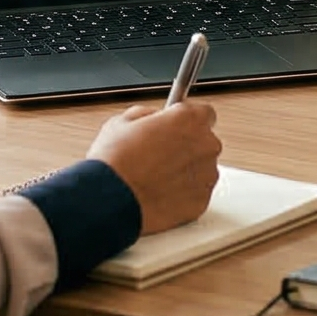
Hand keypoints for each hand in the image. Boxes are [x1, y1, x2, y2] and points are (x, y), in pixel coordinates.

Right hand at [87, 99, 220, 234]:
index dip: (187, 121)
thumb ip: (147, 114)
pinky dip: (184, 194)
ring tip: (157, 177)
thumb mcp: (123, 121)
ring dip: (186, 171)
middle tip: (160, 155)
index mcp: (189, 119)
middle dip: (186, 146)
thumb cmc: (116, 163)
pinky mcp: (201, 203)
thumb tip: (152, 118)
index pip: (205, 113)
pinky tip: (161, 193)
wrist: (110, 202)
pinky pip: (197, 194)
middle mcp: (205, 145)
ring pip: (202, 169)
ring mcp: (206, 176)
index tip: (177, 127)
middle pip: (204, 142)